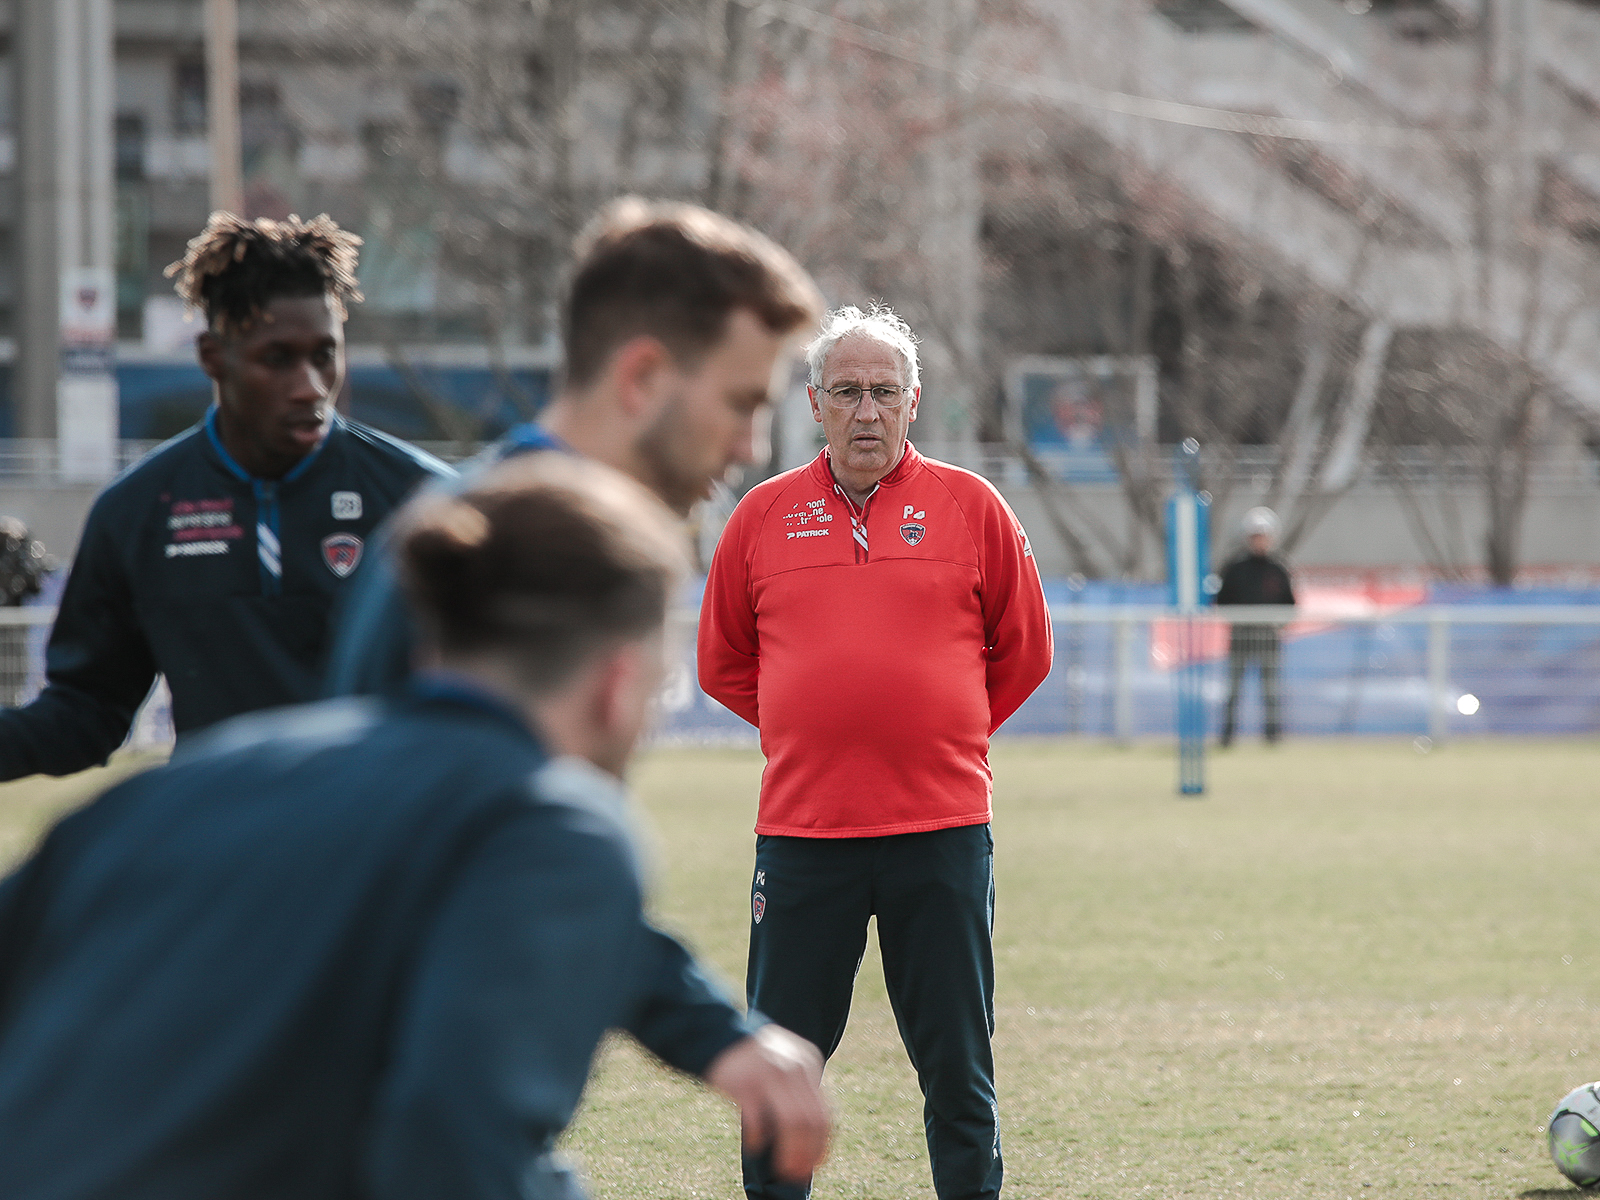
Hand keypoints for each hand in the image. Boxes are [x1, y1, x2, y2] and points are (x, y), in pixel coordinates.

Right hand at [703, 1024, 830, 1181]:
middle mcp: (793, 1066)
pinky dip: (758, 1138)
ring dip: (789, 1152)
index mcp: (808, 1062)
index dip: (822, 1144)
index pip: (824, 1112)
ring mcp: (769, 1073)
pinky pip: (758, 1120)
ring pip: (792, 1123)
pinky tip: (754, 1145)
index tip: (816, 1165)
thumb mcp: (786, 1065)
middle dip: (807, 1153)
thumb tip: (814, 1141)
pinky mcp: (744, 1082)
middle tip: (797, 1175)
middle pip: (810, 1120)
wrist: (717, 1032)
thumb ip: (800, 1091)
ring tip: (782, 1169)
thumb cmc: (754, 1060)